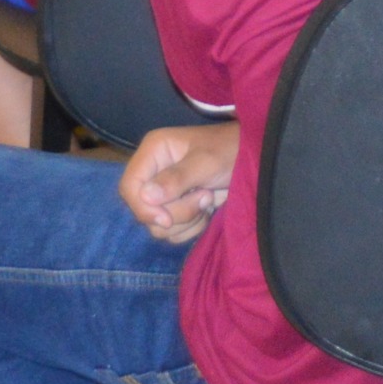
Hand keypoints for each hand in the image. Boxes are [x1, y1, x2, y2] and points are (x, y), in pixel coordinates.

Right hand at [120, 123, 240, 243]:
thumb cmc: (230, 151)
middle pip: (144, 210)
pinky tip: (207, 210)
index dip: (143, 208)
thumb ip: (176, 179)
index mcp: (154, 152)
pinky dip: (192, 227)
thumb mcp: (205, 162)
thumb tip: (145, 196)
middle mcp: (154, 172)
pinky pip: (173, 233)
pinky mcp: (177, 209)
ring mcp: (165, 193)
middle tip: (205, 197)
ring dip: (186, 220)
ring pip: (158, 226)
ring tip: (209, 199)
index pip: (129, 187)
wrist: (253, 160)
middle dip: (176, 213)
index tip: (167, 219)